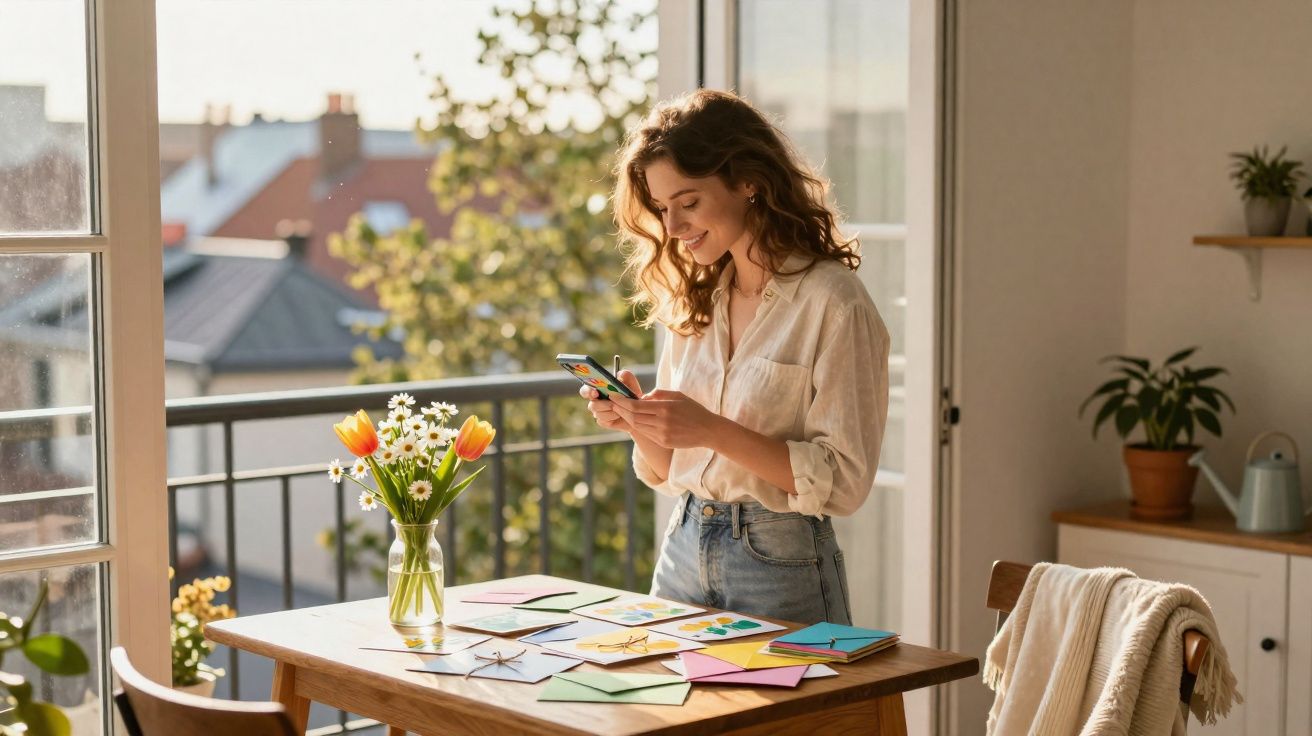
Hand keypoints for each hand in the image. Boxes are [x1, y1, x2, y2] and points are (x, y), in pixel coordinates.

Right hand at [579, 370, 644, 433]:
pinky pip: (604, 421)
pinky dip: (613, 418)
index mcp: (597, 389)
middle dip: (602, 405)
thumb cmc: (631, 393)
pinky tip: (621, 415)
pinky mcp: (603, 421)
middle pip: (591, 405)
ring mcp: (598, 412)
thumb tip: (620, 374)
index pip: (585, 390)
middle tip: (611, 404)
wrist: (638, 410)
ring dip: (611, 411)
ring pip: (598, 414)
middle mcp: (595, 401)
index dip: (588, 392)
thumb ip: (626, 376)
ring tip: (622, 409)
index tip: (596, 392)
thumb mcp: (631, 383)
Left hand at [608, 389, 722, 449]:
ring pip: (637, 426)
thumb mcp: (678, 395)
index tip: (613, 396)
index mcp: (665, 408)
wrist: (708, 430)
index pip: (636, 405)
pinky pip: (645, 433)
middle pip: (633, 416)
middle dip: (620, 409)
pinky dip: (637, 426)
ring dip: (627, 418)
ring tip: (620, 410)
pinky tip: (634, 420)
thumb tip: (641, 397)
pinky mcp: (663, 441)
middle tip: (612, 403)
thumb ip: (658, 394)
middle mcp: (662, 422)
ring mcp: (662, 433)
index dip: (622, 401)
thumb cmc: (693, 410)